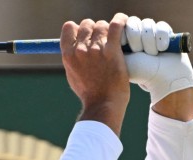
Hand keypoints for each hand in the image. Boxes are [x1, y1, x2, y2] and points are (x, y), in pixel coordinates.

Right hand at [61, 14, 129, 135]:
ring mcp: (95, 49)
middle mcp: (80, 50)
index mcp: (68, 55)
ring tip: (114, 40)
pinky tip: (124, 23)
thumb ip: (73, 59)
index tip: (86, 36)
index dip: (78, 29)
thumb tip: (75, 46)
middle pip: (87, 24)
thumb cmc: (90, 94)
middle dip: (95, 30)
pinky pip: (116, 25)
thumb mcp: (73, 76)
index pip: (69, 27)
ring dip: (108, 30)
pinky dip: (121, 21)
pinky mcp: (112, 50)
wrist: (103, 105)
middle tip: (103, 40)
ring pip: (102, 24)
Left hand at [122, 16, 192, 109]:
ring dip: (149, 40)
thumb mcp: (122, 60)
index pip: (121, 25)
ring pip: (147, 24)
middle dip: (136, 38)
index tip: (128, 49)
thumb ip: (114, 45)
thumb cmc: (141, 73)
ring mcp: (151, 33)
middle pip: (134, 22)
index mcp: (124, 41)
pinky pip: (161, 27)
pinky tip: (162, 49)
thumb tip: (112, 31)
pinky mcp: (165, 33)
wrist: (164, 80)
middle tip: (139, 52)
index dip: (126, 35)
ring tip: (152, 54)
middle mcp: (137, 35)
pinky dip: (161, 38)